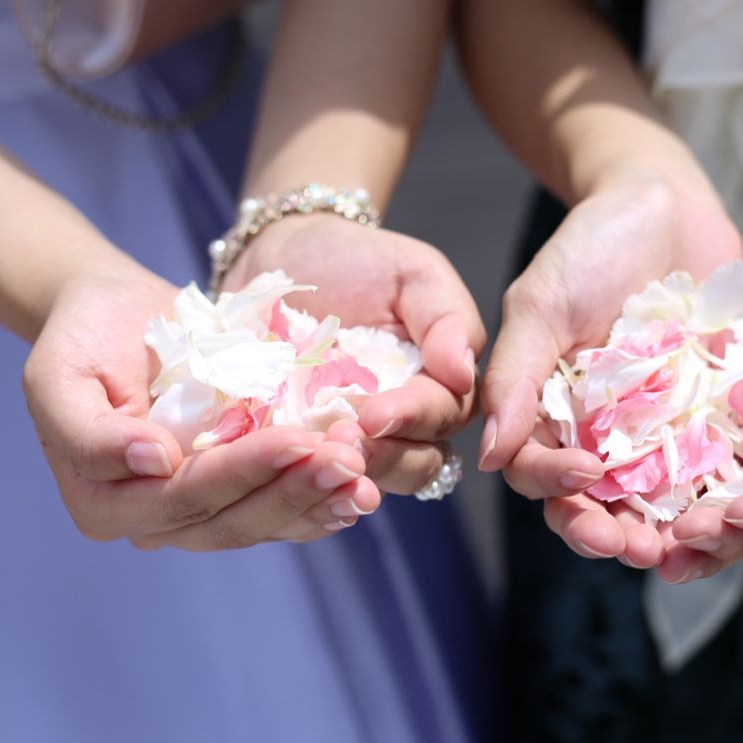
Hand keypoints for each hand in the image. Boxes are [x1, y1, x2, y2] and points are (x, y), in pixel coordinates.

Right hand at [23, 263, 379, 550]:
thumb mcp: (57, 375)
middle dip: (292, 492)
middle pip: (230, 521)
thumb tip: (155, 463)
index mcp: (104, 503)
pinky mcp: (236, 491)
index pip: (183, 499)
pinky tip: (360, 490)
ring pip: (263, 523)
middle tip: (347, 462)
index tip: (297, 441)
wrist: (117, 315)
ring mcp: (199, 511)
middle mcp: (153, 520)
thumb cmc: (82, 338)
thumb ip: (88, 432)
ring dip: (316, 502)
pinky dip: (319, 502)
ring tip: (362, 478)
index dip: (243, 474)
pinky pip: (279, 510)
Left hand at [230, 214, 485, 493]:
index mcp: (437, 387)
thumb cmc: (356, 260)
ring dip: (344, 480)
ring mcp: (350, 444)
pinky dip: (302, 486)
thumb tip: (464, 372)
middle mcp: (401, 427)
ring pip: (366, 484)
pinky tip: (284, 473)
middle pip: (414, 466)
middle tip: (341, 441)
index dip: (412, 420)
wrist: (278, 255)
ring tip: (313, 458)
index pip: (442, 417)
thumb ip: (448, 318)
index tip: (374, 414)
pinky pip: (309, 486)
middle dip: (382, 459)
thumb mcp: (413, 273)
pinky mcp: (300, 453)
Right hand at [481, 175, 742, 565]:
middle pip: (592, 502)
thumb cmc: (589, 245)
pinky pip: (708, 467)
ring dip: (662, 530)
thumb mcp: (542, 303)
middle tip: (633, 548)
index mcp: (545, 411)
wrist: (663, 203)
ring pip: (650, 499)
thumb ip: (513, 375)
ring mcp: (651, 429)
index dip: (553, 485)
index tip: (580, 476)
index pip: (537, 469)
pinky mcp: (703, 418)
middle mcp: (595, 431)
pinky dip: (715, 494)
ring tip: (684, 546)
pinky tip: (733, 508)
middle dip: (608, 530)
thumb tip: (487, 456)